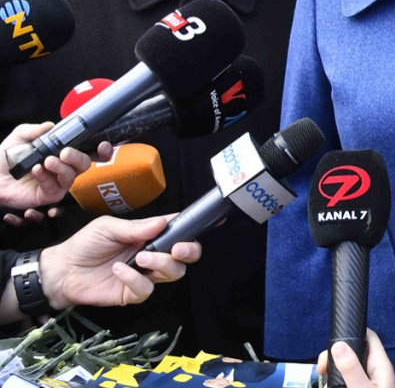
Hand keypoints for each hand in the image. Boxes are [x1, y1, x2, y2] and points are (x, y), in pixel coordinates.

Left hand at [0, 123, 111, 220]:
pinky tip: (36, 169)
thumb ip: (35, 130)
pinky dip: (46, 177)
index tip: (102, 145)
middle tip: (65, 152)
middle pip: (85, 164)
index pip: (88, 151)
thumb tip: (50, 126)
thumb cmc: (6, 158)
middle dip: (78, 157)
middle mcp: (63, 168)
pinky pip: (55, 188)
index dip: (100, 149)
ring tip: (47, 161)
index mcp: (62, 153)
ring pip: (72, 176)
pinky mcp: (48, 196)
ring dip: (62, 168)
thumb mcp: (19, 137)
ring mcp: (57, 183)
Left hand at [41, 215, 200, 309]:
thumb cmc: (84, 245)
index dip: (194, 227)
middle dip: (189, 251)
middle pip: (186, 256)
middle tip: (177, 249)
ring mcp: (145, 275)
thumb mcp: (108, 228)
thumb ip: (136, 227)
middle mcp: (153, 254)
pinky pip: (147, 289)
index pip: (178, 229)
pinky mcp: (133, 293)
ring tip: (140, 259)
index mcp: (150, 235)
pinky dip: (135, 279)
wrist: (61, 271)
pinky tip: (119, 271)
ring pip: (173, 273)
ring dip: (161, 264)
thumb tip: (163, 223)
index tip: (211, 222)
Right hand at [318, 330, 394, 387]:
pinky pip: (346, 381)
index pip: (368, 337)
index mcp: (381, 365)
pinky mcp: (361, 387)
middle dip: (335, 359)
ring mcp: (368, 381)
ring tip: (326, 383)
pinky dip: (336, 384)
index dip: (351, 334)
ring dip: (334, 374)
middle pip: (353, 353)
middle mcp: (375, 371)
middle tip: (322, 369)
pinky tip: (330, 386)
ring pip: (347, 369)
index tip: (332, 345)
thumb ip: (352, 369)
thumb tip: (339, 345)